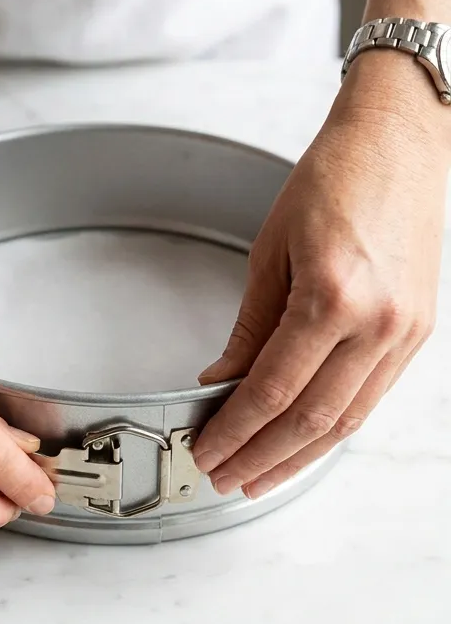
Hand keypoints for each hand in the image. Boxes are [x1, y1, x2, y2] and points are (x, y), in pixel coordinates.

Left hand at [193, 56, 444, 498]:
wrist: (399, 146)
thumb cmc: (334, 182)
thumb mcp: (270, 253)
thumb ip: (248, 329)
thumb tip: (220, 383)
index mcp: (332, 297)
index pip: (273, 391)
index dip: (235, 431)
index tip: (206, 450)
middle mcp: (378, 323)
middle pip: (311, 419)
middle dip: (261, 457)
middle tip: (223, 477)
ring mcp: (405, 333)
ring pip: (346, 421)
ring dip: (297, 457)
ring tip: (256, 476)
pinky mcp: (417, 334)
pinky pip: (369, 398)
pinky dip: (332, 429)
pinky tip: (301, 445)